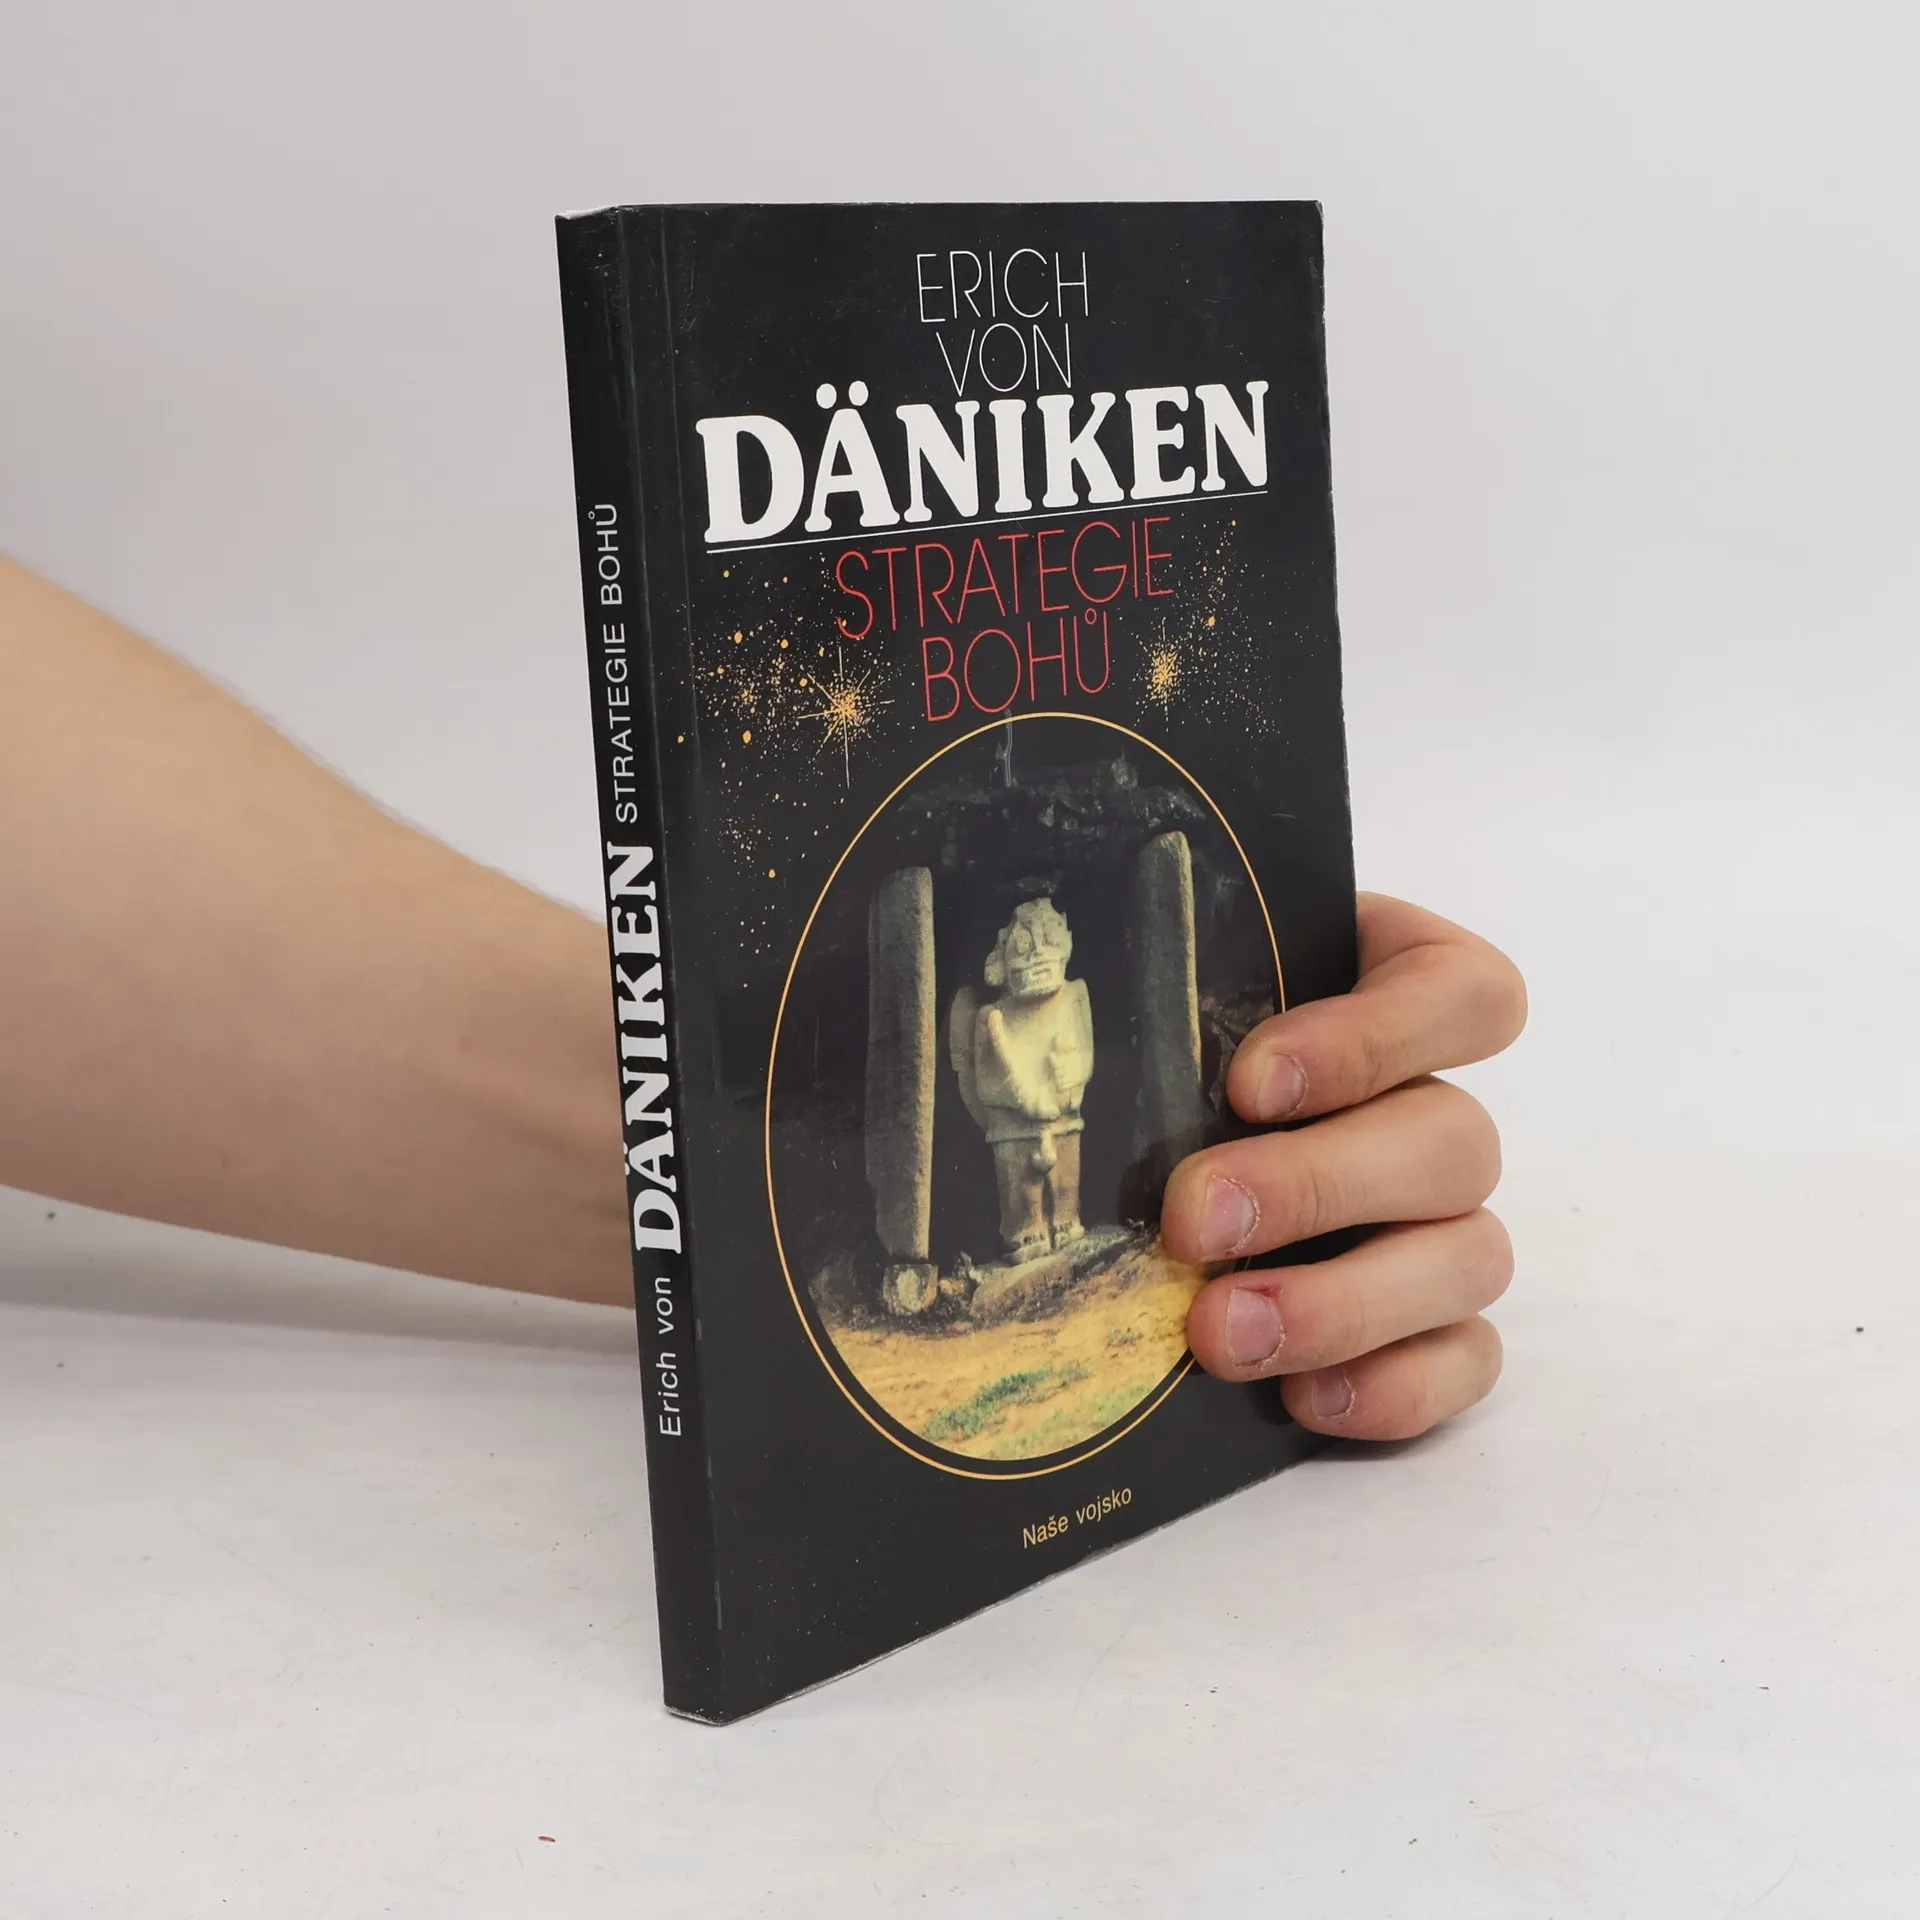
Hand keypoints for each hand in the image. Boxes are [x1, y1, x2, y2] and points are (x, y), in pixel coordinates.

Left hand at [1161, 894, 1525, 1439]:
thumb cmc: (1153, 1036)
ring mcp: (1445, 1219)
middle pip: (1456, 1142)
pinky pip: (1465, 1359)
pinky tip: (1299, 1393)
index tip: (1248, 1085)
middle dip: (1315, 1188)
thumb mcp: (1157, 980)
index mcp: (1396, 991)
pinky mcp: (1433, 1322)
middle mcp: (1432, 1104)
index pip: (1466, 996)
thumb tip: (1024, 997)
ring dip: (1345, 1302)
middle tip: (1194, 1225)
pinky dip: (1397, 1385)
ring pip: (1469, 1257)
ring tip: (1221, 1331)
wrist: (1138, 1159)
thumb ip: (1144, 971)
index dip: (1376, 1040)